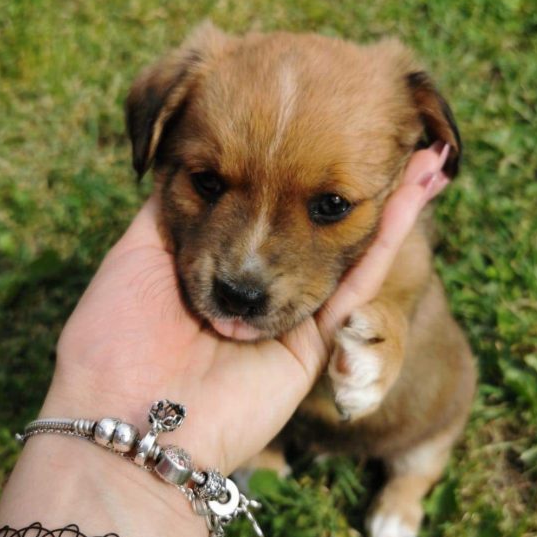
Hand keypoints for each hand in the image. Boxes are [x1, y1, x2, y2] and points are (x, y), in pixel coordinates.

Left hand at [46, 143, 449, 475]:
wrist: (126, 420)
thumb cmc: (115, 337)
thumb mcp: (136, 254)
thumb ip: (174, 209)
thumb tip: (184, 159)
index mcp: (213, 260)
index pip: (265, 195)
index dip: (293, 158)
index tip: (318, 115)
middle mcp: (255, 281)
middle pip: (311, 219)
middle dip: (348, 176)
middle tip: (384, 125)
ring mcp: (286, 312)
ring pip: (346, 248)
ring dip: (386, 201)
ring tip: (421, 152)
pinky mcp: (313, 345)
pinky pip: (358, 287)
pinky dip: (389, 239)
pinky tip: (414, 195)